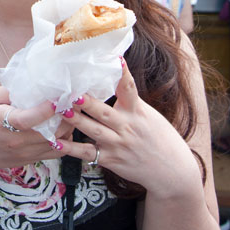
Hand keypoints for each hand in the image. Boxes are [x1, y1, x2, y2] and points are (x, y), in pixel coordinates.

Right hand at [0, 86, 72, 176]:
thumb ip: (8, 91)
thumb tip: (32, 84)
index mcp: (3, 123)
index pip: (28, 120)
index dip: (46, 109)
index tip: (59, 97)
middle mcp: (18, 141)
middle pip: (50, 131)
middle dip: (66, 114)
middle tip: (73, 98)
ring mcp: (28, 152)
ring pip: (59, 141)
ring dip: (69, 125)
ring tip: (73, 109)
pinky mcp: (34, 158)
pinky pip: (59, 151)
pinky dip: (67, 138)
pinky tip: (66, 125)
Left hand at [53, 60, 199, 195]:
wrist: (173, 171)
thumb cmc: (159, 138)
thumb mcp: (149, 115)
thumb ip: (129, 100)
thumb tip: (113, 76)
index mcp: (137, 112)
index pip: (129, 89)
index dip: (123, 74)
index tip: (116, 59)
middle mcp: (127, 127)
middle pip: (104, 112)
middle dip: (87, 102)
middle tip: (72, 92)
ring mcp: (118, 144)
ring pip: (93, 131)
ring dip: (76, 121)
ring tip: (61, 110)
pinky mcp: (111, 160)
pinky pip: (88, 154)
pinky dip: (71, 149)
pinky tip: (57, 142)